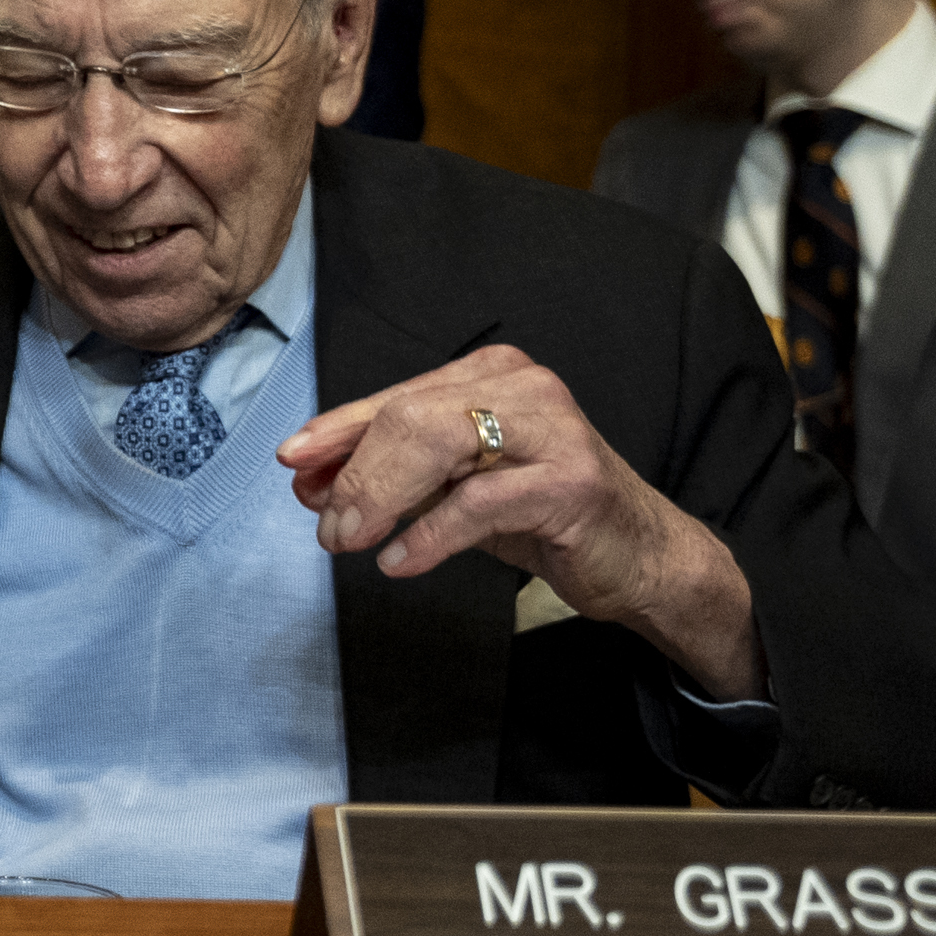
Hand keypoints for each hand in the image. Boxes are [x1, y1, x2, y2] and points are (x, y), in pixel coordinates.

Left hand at [279, 343, 763, 699]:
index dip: (337, 432)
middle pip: (407, 417)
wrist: (641, 557)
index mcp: (488, 375)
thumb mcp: (456, 489)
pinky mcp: (571, 480)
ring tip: (350, 539)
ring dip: (379, 497)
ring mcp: (550, 428)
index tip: (294, 463)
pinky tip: (398, 560)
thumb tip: (314, 484)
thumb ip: (393, 478)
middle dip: (354, 472)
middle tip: (326, 522)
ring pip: (436, 445)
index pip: (395, 398)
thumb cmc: (543, 516)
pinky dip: (428, 535)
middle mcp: (520, 387)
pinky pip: (478, 502)